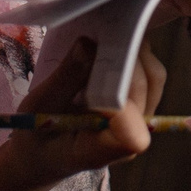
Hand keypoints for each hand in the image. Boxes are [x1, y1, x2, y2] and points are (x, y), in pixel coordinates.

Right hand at [1, 37, 163, 186]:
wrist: (44, 153)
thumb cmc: (37, 134)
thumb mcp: (38, 108)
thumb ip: (64, 79)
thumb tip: (88, 44)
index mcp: (96, 151)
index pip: (130, 135)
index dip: (123, 99)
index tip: (97, 68)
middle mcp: (126, 140)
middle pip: (143, 91)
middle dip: (123, 60)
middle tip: (98, 37)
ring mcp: (138, 123)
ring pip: (153, 78)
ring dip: (132, 54)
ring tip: (103, 41)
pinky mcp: (142, 106)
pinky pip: (151, 74)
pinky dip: (135, 55)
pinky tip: (112, 48)